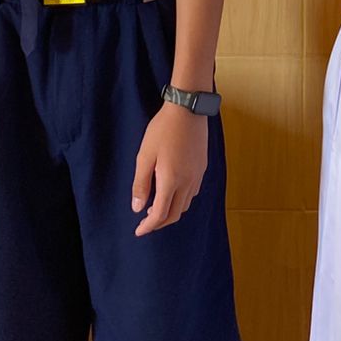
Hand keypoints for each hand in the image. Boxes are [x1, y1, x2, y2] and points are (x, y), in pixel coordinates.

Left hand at [132, 102, 208, 236]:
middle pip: (175, 214)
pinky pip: (193, 192)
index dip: (148, 226)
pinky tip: (173, 190)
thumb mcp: (145, 155)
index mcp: (171, 181)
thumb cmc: (163, 130)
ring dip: (171, 211)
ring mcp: (198, 175)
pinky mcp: (203, 167)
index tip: (138, 231)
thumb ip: (141, 184)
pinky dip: (182, 199)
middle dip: (160, 223)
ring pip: (186, 204)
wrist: (188, 109)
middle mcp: (188, 182)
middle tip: (146, 222)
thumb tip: (137, 208)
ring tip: (157, 205)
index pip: (160, 214)